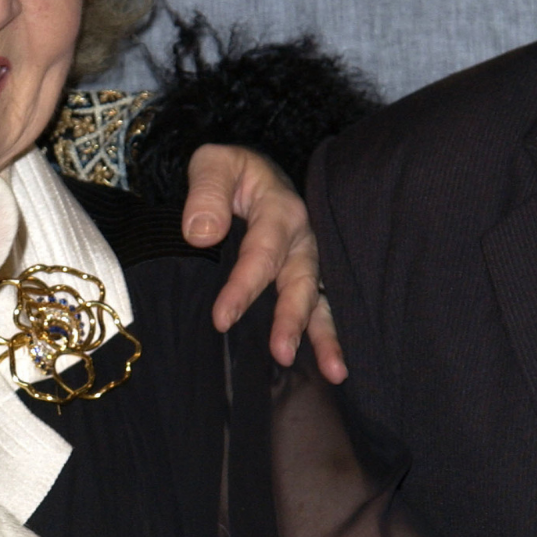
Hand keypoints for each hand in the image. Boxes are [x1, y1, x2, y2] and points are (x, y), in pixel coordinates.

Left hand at [183, 144, 345, 382]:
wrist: (244, 173)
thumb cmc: (228, 171)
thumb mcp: (213, 164)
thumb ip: (206, 192)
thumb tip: (202, 232)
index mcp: (280, 210)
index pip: (261, 253)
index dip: (243, 287)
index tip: (222, 319)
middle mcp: (301, 238)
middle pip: (300, 281)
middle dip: (293, 318)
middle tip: (282, 352)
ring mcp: (306, 259)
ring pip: (319, 299)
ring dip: (325, 336)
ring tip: (335, 372)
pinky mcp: (303, 274)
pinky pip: (318, 306)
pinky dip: (325, 334)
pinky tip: (331, 369)